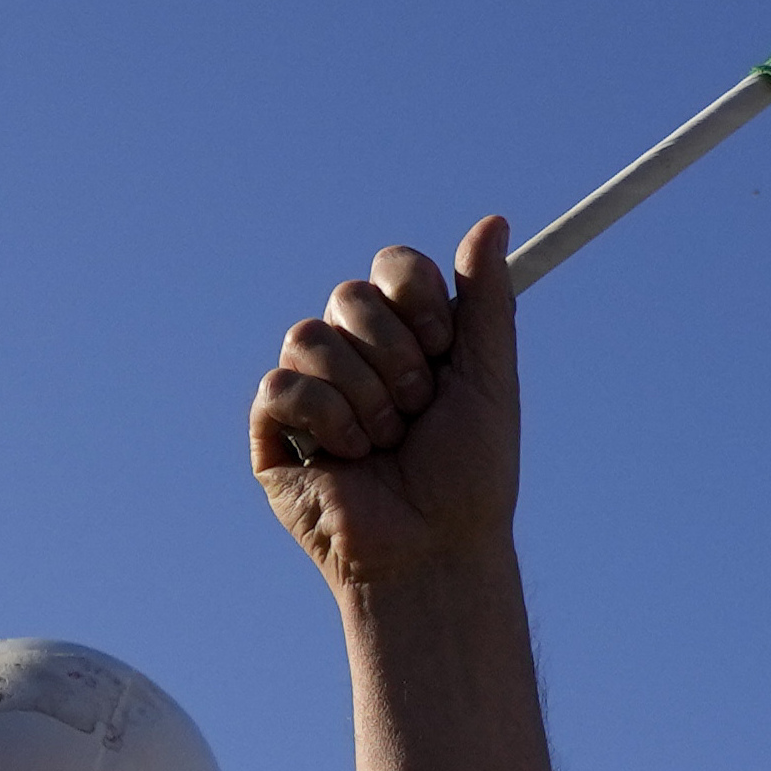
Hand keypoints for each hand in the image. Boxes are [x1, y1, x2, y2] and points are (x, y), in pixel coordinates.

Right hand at [254, 228, 524, 602]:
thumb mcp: (490, 379)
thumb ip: (488, 301)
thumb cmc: (471, 477)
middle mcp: (356, 355)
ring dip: (365, 396)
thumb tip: (495, 221)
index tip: (443, 348)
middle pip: (350, 295)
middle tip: (418, 410)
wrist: (438, 549)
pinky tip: (348, 458)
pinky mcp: (275, 430)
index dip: (417, 298)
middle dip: (395, 356)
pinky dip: (326, 419)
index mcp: (407, 337)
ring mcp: (312, 390)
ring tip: (387, 443)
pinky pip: (282, 383)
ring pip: (309, 334)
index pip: (393, 267)